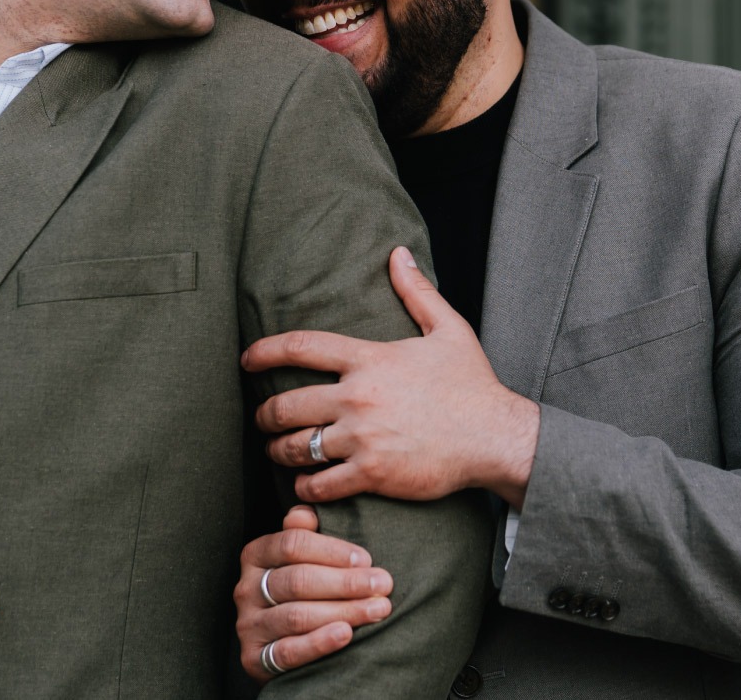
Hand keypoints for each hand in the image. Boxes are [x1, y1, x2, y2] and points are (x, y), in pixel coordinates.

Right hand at [235, 506, 393, 683]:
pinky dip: (319, 643)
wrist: (283, 646)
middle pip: (298, 580)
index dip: (332, 550)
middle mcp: (246, 588)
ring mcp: (248, 625)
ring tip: (378, 609)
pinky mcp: (254, 659)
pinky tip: (346, 634)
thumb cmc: (301, 590)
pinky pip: (288, 651)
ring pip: (297, 615)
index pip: (293, 544)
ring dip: (343, 611)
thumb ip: (304, 533)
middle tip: (383, 585)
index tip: (367, 559)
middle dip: (346, 582)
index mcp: (256, 554)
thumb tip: (308, 512)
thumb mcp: (300, 558)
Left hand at [243, 247, 540, 507]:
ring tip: (276, 452)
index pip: (302, 347)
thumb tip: (398, 253)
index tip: (246, 359)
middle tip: (259, 419)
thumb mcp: (448, 328)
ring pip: (298, 446)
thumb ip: (416, 292)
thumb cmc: (471, 384)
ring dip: (279, 451)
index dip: (265, 351)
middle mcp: (358, 397)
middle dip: (264, 414)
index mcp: (369, 359)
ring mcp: (362, 437)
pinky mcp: (372, 474)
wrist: (495, 437)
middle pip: (287, 403)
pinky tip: (304, 485)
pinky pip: (322, 483)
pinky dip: (306, 487)